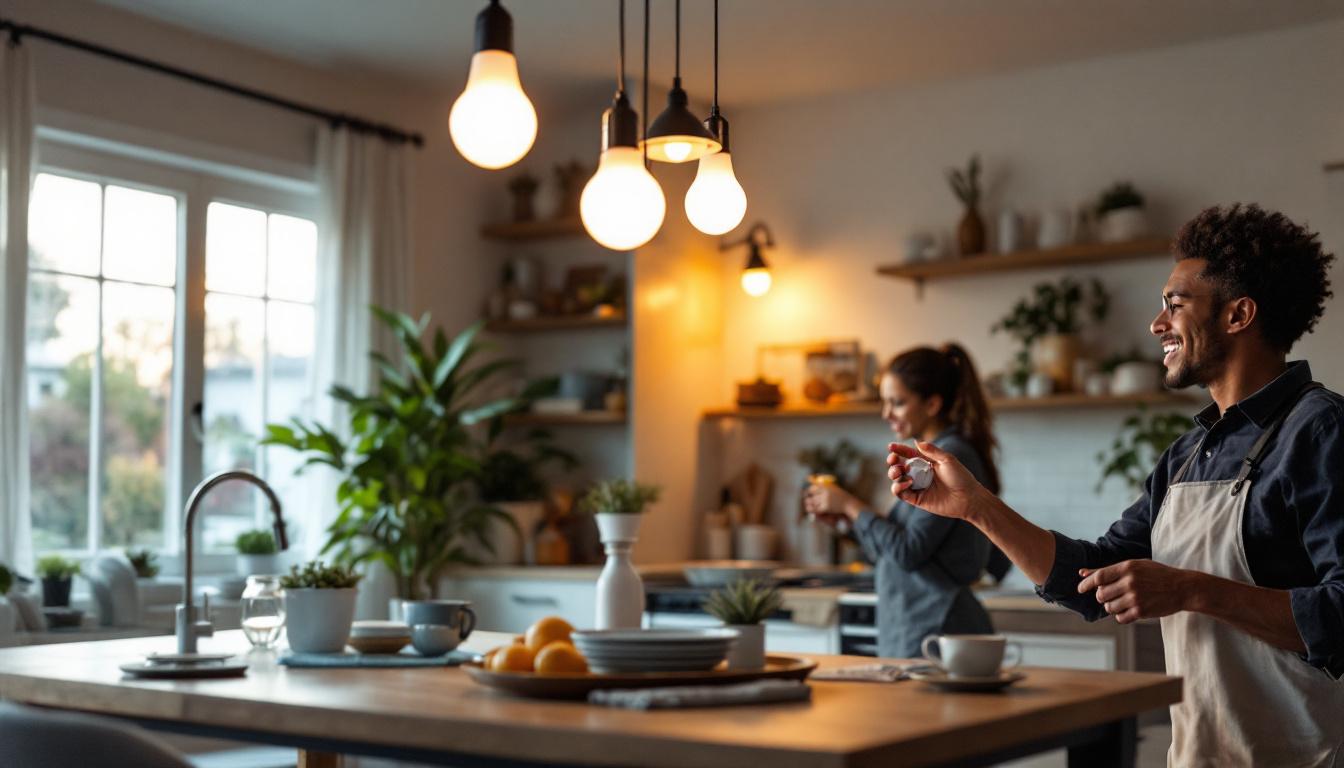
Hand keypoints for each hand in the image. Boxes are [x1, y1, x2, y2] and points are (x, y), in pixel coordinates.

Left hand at [803, 482, 863, 522]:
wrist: (849, 504)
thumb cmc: (842, 497)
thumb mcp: (833, 490)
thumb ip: (824, 488)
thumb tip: (813, 485)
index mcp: (826, 486)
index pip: (813, 487)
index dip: (809, 491)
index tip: (807, 493)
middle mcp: (825, 492)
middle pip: (812, 494)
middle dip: (809, 498)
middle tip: (806, 500)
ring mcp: (825, 500)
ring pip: (813, 502)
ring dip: (810, 504)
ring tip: (807, 505)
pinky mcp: (826, 507)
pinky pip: (816, 509)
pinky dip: (812, 510)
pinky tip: (811, 510)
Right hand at [886, 441, 983, 520]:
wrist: (968, 498)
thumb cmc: (961, 477)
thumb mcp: (947, 459)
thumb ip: (931, 450)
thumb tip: (916, 441)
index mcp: (926, 463)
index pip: (908, 454)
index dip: (899, 450)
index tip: (891, 446)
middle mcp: (920, 474)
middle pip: (899, 466)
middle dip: (892, 462)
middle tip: (893, 459)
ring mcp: (917, 487)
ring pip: (896, 479)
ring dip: (893, 473)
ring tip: (900, 471)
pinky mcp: (916, 499)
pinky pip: (901, 493)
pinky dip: (899, 487)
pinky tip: (908, 482)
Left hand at [1077, 559, 1194, 623]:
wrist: (1182, 587)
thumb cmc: (1156, 574)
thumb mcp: (1134, 565)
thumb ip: (1108, 570)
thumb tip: (1082, 573)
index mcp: (1127, 568)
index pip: (1098, 577)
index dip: (1086, 584)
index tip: (1080, 589)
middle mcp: (1130, 582)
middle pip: (1101, 594)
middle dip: (1102, 596)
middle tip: (1111, 594)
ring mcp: (1136, 598)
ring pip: (1109, 607)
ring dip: (1112, 606)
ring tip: (1123, 601)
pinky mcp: (1141, 611)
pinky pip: (1120, 618)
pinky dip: (1121, 615)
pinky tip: (1129, 609)